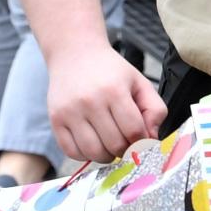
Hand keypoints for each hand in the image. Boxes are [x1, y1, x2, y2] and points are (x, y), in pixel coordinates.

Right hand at [46, 42, 167, 162]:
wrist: (75, 54)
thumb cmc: (110, 71)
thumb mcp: (139, 82)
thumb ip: (155, 109)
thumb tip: (152, 138)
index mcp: (114, 90)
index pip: (134, 131)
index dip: (142, 141)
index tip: (141, 140)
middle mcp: (90, 101)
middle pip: (115, 144)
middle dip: (126, 150)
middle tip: (126, 143)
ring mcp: (70, 112)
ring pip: (93, 152)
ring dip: (107, 156)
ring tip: (110, 146)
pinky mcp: (56, 120)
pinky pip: (71, 151)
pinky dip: (85, 155)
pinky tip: (93, 144)